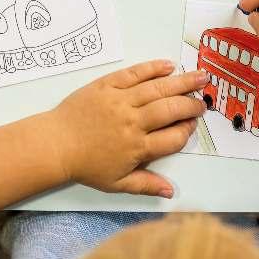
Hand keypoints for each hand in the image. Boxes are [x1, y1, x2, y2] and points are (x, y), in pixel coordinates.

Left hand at [50, 60, 207, 196]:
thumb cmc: (86, 165)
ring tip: (200, 76)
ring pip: (157, 89)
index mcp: (136, 148)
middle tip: (203, 101)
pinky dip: (152, 68)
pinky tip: (168, 66)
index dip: (187, 130)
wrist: (55, 143)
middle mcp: (132, 122)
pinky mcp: (107, 85)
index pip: (172, 138)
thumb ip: (145, 185)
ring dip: (182, 82)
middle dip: (191, 105)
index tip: (193, 124)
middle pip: (170, 110)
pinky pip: (134, 74)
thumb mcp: (116, 183)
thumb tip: (171, 192)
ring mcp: (120, 101)